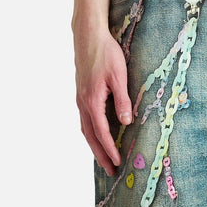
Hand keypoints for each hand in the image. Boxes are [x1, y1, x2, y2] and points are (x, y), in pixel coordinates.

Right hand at [74, 27, 133, 174]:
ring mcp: (80, 99)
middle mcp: (83, 103)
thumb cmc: (106, 52)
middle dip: (100, 155)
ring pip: (85, 130)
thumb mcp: (119, 75)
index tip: (117, 162)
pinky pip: (85, 120)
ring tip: (104, 161)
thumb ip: (122, 100)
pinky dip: (91, 134)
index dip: (109, 149)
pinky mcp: (81, 95)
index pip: (101, 132)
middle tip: (110, 172)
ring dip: (95, 147)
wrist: (88, 35)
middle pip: (90, 136)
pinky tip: (97, 138)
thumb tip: (126, 122)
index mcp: (92, 100)